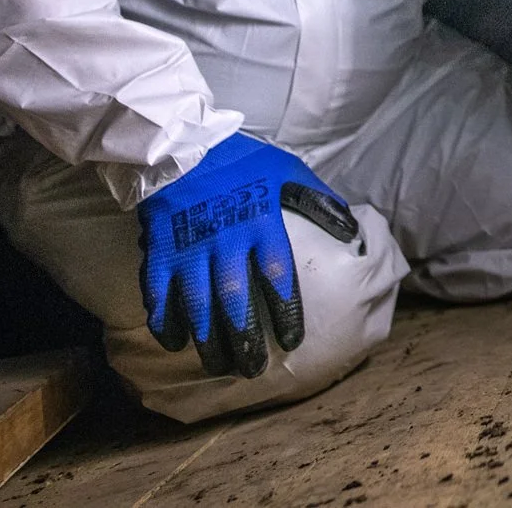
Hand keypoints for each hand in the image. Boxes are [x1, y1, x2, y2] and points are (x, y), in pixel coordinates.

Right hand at [137, 133, 358, 377]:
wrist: (183, 143)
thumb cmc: (243, 160)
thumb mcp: (289, 171)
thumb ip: (318, 200)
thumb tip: (351, 227)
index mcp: (262, 224)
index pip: (278, 276)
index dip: (287, 311)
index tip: (294, 340)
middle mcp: (226, 241)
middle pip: (236, 300)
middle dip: (245, 337)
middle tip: (253, 368)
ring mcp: (190, 247)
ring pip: (198, 303)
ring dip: (208, 338)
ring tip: (219, 365)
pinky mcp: (160, 249)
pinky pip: (159, 291)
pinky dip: (164, 318)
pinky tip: (174, 341)